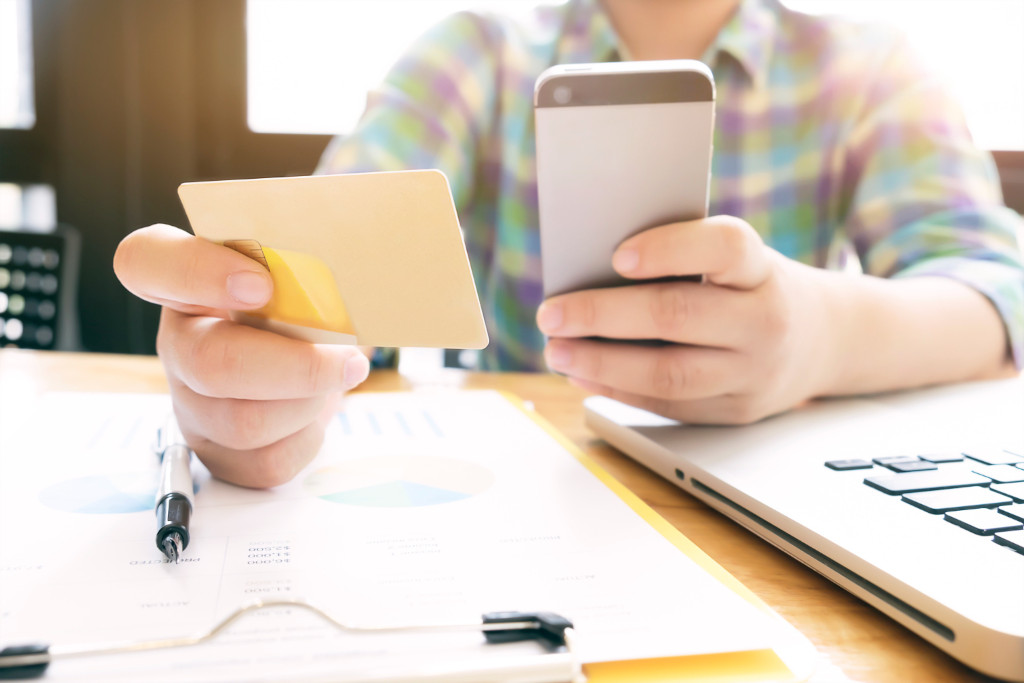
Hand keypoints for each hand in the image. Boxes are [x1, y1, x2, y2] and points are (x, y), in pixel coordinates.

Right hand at [113, 224, 369, 486]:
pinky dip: (308, 437)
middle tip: (349, 359)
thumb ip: (306, 258)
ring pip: (244, 422)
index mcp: (186, 281)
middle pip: (211, 363)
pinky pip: (267, 461)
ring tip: (334, 380)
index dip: (197, 271)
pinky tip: (313, 411)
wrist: (316, 357)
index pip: (147, 261)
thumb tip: (351, 259)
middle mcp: (178, 343)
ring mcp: (190, 403)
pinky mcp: (219, 453)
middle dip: (296, 367)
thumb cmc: (308, 302)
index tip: (261, 283)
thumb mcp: (303, 268)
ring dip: (308, 403)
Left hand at [535, 216, 835, 423]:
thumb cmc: (752, 286)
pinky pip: (668, 405)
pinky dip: (618, 390)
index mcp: (763, 269)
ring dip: (601, 364)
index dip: (670, 249)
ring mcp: (754, 373)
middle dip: (603, 315)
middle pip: (679, 316)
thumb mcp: (736, 261)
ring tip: (557, 351)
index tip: (616, 256)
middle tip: (551, 313)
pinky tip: (582, 375)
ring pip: (669, 374)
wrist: (825, 340)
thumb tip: (590, 273)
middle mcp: (766, 321)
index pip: (725, 248)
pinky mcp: (736, 411)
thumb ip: (682, 258)